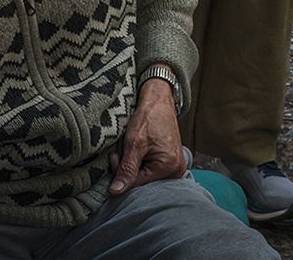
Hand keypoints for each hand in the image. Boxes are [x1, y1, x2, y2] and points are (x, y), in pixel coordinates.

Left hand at [109, 78, 185, 193]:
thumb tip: (116, 191)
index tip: (115, 156)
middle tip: (125, 149)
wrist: (159, 102)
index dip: (121, 171)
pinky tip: (141, 149)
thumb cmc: (149, 118)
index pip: (136, 184)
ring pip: (143, 176)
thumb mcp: (133, 143)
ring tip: (135, 146)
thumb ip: (126, 169)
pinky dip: (141, 161)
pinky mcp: (171, 164)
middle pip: (141, 181)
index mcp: (169, 167)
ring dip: (134, 164)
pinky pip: (150, 170)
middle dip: (129, 167)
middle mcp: (176, 171)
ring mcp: (175, 168)